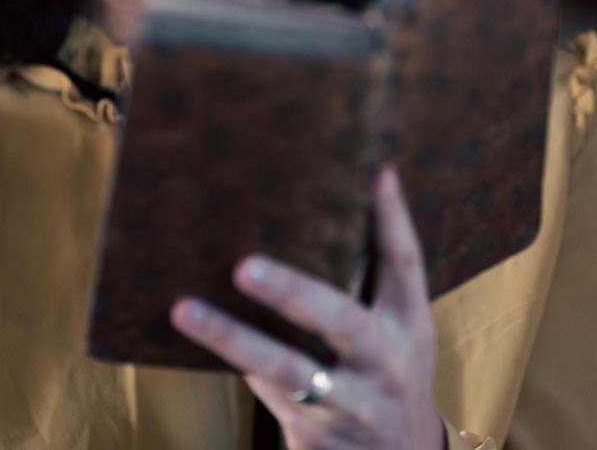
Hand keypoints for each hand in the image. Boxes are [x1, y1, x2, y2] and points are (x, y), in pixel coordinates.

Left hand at [170, 165, 444, 449]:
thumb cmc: (382, 374)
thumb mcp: (396, 331)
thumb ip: (370, 278)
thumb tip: (335, 194)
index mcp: (410, 326)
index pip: (406, 266)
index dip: (393, 220)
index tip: (377, 173)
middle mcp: (387, 364)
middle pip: (341, 321)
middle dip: (292, 292)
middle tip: (243, 266)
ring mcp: (352, 404)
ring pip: (287, 370)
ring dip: (233, 339)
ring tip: (185, 310)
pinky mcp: (317, 435)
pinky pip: (267, 394)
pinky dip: (233, 362)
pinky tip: (194, 335)